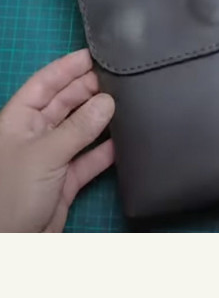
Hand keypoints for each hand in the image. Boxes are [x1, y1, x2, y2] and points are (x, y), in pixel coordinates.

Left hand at [0, 50, 114, 231]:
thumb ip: (78, 128)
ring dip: (101, 118)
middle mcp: (34, 134)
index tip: (94, 54)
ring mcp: (51, 157)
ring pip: (80, 129)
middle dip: (88, 89)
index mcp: (18, 119)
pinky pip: (90, 158)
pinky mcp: (66, 180)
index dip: (67, 67)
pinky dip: (107, 150)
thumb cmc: (12, 192)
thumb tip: (108, 102)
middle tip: (119, 77)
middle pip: (64, 103)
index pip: (44, 84)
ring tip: (128, 101)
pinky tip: (126, 139)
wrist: (11, 243)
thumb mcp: (45, 154)